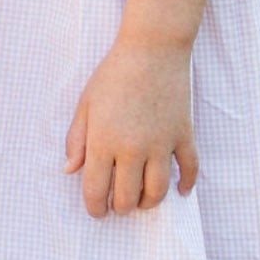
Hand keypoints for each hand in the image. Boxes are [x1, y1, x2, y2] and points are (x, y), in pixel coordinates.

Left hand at [62, 39, 197, 218]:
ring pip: (158, 192)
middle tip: (118, 203)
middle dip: (121, 208)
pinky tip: (180, 190)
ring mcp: (161, 144)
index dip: (95, 208)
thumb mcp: (85, 104)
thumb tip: (70, 170)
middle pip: (128, 199)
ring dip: (148, 203)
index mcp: (104, 142)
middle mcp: (133, 149)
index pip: (97, 192)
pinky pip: (190, 169)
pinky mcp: (183, 135)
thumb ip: (76, 140)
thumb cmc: (113, 74)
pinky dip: (186, 184)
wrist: (152, 48)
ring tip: (141, 198)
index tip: (97, 210)